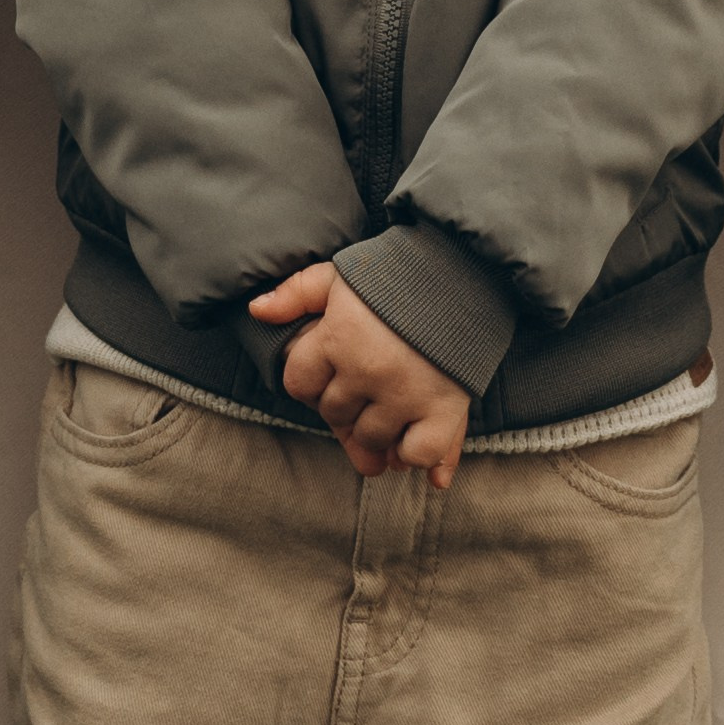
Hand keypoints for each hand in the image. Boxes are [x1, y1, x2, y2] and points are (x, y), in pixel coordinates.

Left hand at [248, 262, 471, 487]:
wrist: (466, 271)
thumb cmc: (398, 274)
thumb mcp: (341, 273)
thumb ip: (296, 292)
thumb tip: (257, 311)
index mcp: (338, 337)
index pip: (299, 383)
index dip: (312, 377)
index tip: (332, 366)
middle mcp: (368, 370)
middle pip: (334, 414)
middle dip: (343, 401)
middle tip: (365, 383)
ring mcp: (406, 394)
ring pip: (370, 438)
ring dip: (375, 429)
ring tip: (387, 408)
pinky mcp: (444, 409)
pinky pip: (416, 454)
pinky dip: (413, 452)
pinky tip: (412, 434)